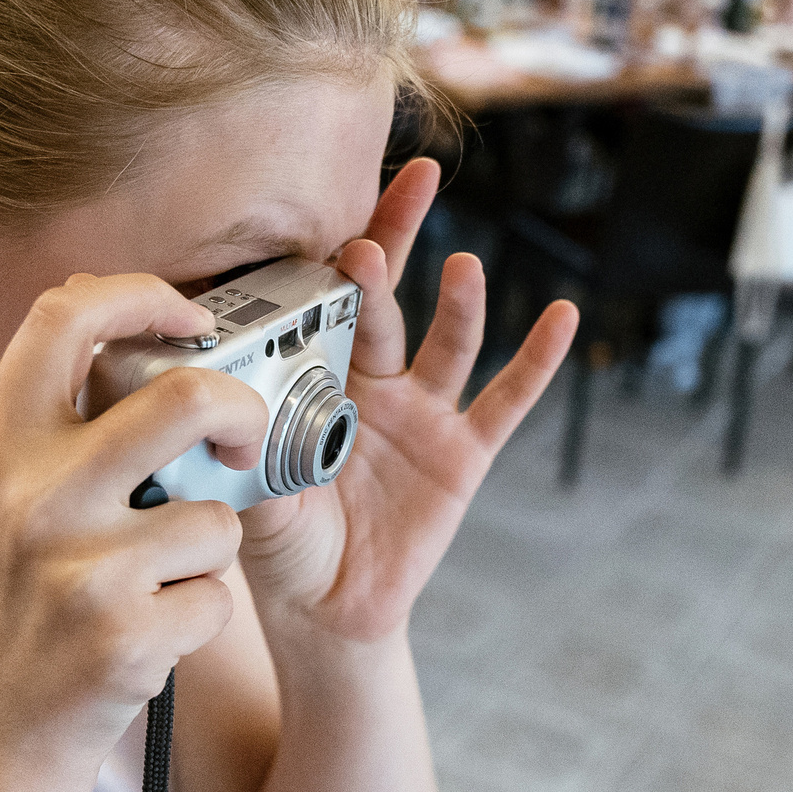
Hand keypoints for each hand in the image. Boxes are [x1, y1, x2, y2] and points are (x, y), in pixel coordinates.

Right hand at [0, 273, 268, 765]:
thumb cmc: (18, 610)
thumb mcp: (3, 503)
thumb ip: (58, 430)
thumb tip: (145, 337)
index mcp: (1, 449)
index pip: (62, 317)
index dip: (141, 295)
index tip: (191, 314)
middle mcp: (32, 498)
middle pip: (185, 398)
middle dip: (243, 413)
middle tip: (245, 443)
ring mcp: (78, 570)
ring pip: (218, 516)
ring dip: (212, 551)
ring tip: (163, 581)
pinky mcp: (123, 637)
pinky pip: (218, 598)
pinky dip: (203, 616)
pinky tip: (154, 636)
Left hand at [237, 158, 575, 641]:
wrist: (330, 609)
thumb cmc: (281, 547)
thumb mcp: (253, 500)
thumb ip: (249, 457)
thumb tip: (230, 415)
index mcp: (313, 381)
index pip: (322, 303)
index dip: (329, 258)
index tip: (331, 217)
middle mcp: (370, 383)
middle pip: (386, 298)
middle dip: (397, 239)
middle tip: (412, 182)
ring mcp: (422, 414)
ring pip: (447, 341)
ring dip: (459, 302)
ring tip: (462, 267)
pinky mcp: (464, 453)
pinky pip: (507, 400)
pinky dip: (537, 360)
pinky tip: (562, 316)